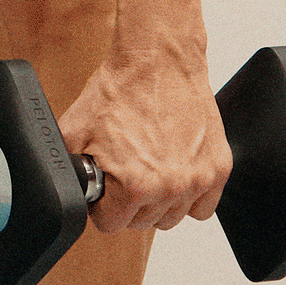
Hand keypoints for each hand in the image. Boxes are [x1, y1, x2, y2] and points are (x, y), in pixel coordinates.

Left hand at [63, 55, 226, 231]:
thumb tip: (68, 186)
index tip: (106, 186)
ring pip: (171, 217)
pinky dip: (189, 196)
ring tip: (150, 168)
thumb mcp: (74, 130)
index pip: (111, 224)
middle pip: (142, 223)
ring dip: (159, 201)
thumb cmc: (121, 90)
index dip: (102, 204)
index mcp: (134, 186)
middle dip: (128, 201)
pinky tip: (175, 173)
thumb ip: (67, 167)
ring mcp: (197, 180)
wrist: (158, 60)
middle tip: (127, 169)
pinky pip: (203, 207)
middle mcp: (169, 188)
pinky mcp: (218, 169)